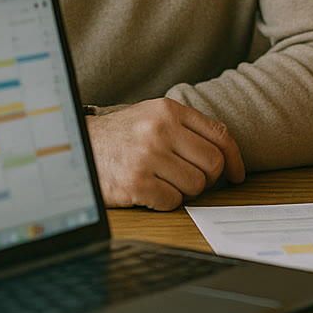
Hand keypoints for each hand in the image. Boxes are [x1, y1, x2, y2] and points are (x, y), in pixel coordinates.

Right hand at [86, 98, 245, 210]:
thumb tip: (225, 156)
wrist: (76, 147)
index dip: (234, 159)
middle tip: (190, 180)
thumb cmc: (120, 136)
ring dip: (184, 191)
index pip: (220, 135)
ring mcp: (147, 157)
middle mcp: (160, 130)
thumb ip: (186, 128)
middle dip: (207, 178)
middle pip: (213, 164)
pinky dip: (165, 202)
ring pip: (195, 186)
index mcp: (168, 110)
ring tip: (164, 182)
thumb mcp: (152, 117)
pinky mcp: (135, 183)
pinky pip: (172, 201)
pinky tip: (149, 191)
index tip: (236, 175)